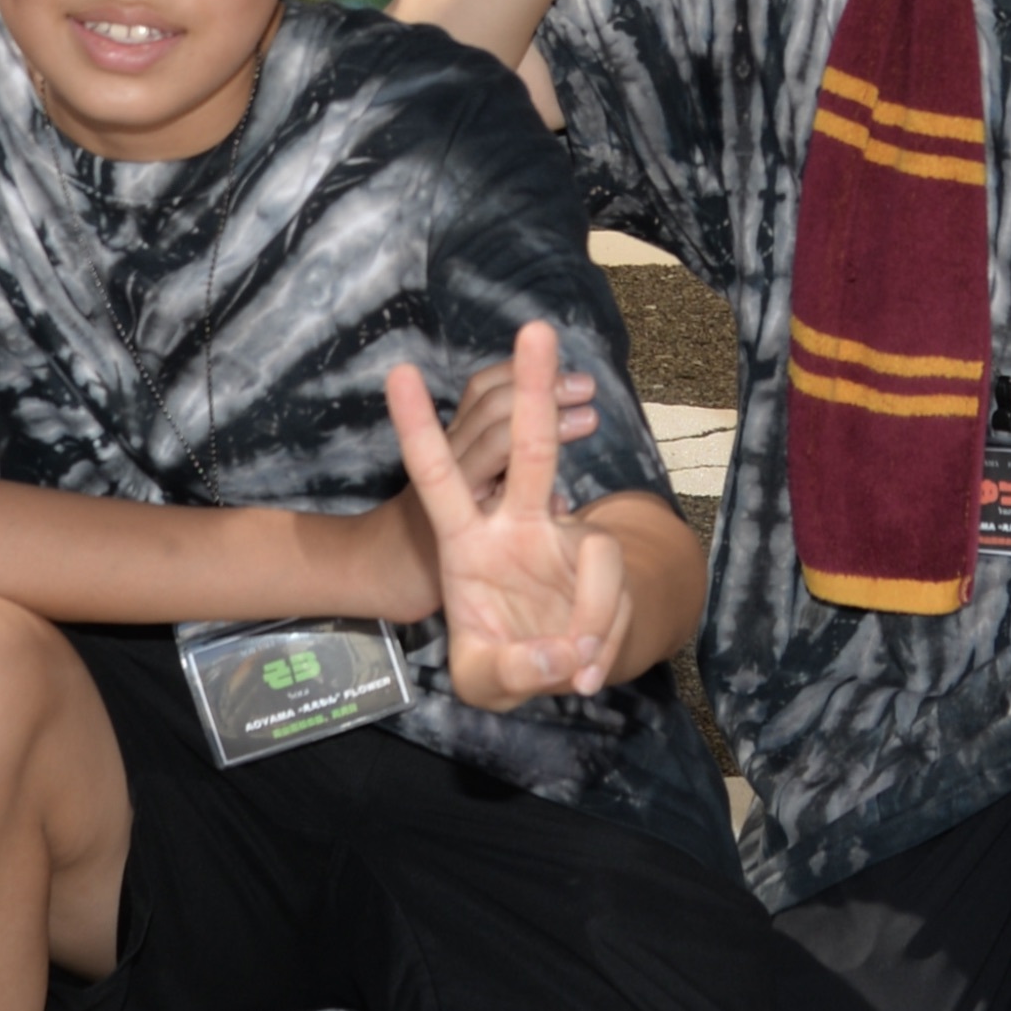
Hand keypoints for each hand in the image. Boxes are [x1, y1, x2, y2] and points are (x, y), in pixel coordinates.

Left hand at [387, 327, 637, 707]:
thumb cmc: (500, 664)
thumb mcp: (485, 681)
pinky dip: (604, 621)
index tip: (399, 372)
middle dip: (531, 389)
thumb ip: (515, 669)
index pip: (437, 476)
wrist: (555, 666)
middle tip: (538, 329)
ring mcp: (559, 534)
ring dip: (593, 597)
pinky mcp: (597, 557)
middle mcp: (509, 523)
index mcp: (461, 543)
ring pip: (594, 537)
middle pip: (521, 445)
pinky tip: (589, 663)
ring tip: (579, 660)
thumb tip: (564, 651)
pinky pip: (610, 574)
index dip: (421, 428)